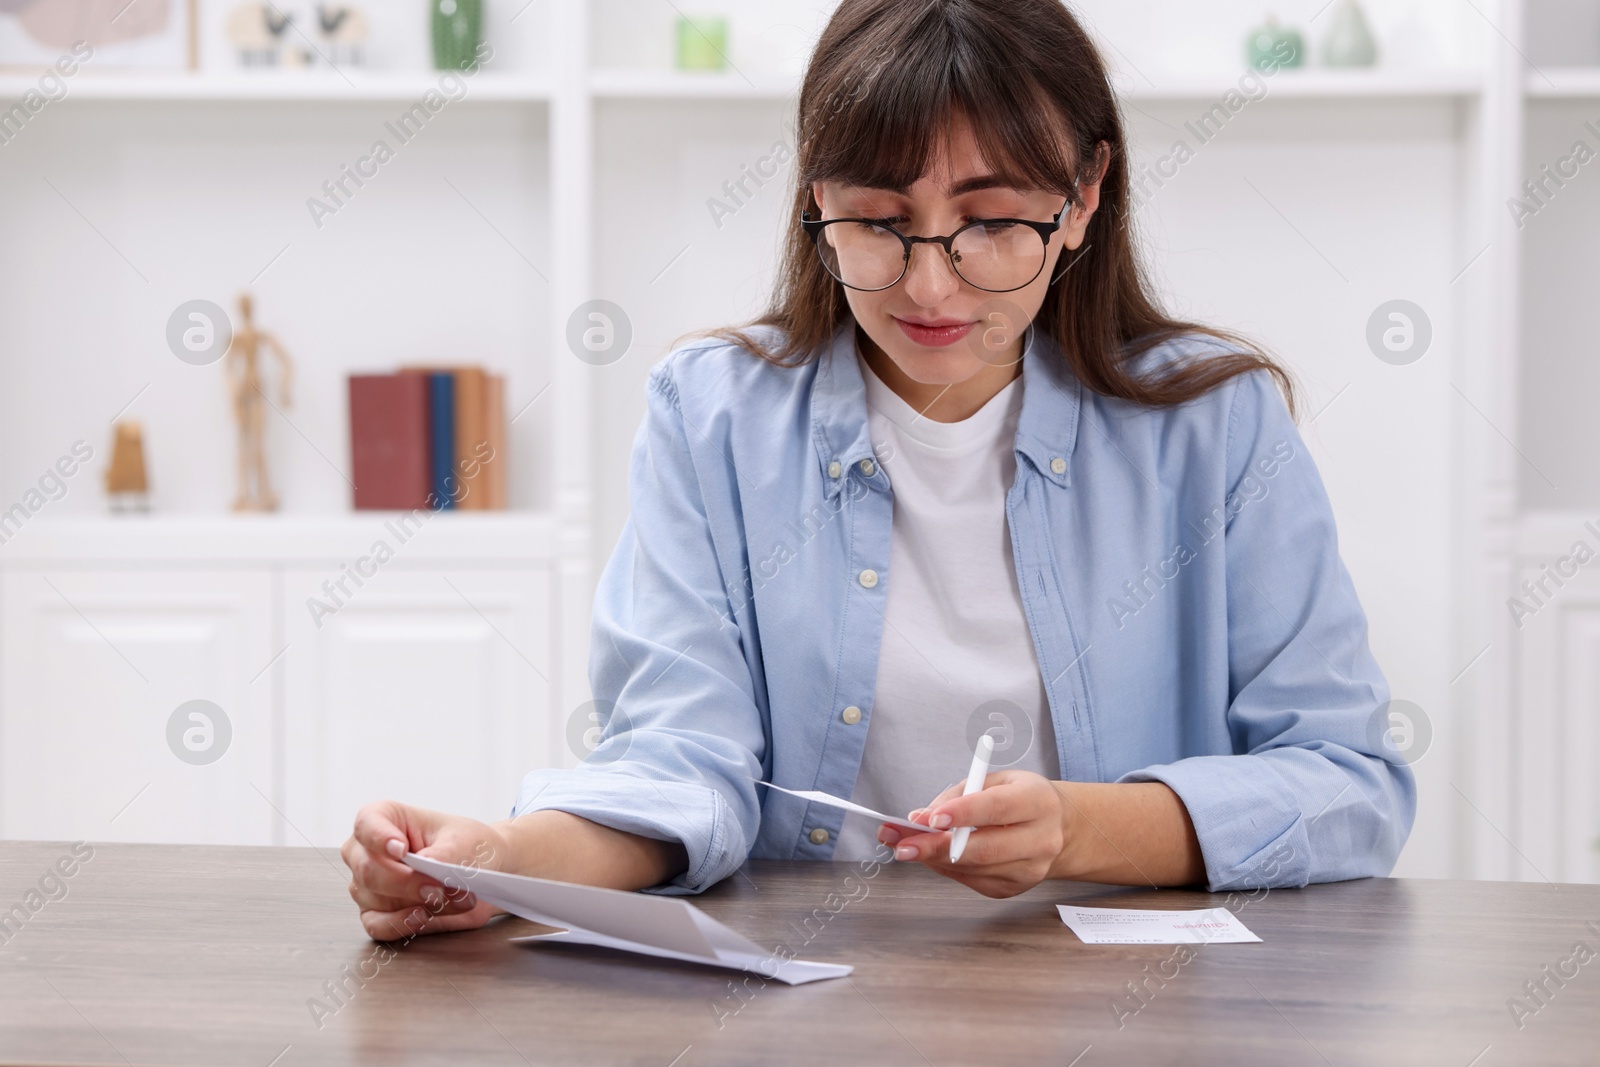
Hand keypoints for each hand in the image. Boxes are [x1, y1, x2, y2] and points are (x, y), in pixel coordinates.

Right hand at [341, 800, 508, 940]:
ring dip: (419, 903)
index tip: (401, 850)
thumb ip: (443, 854)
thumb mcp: (463, 841)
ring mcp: (367, 886)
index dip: (379, 837)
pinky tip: (424, 917)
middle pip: (368, 870)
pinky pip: (377, 925)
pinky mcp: (376, 914)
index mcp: (385, 819)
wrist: (481, 871)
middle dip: (406, 882)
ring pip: (378, 899)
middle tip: (440, 887)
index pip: (367, 824)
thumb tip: (425, 866)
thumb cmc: (466, 844)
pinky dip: (401, 924)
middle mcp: (367, 852)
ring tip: (456, 899)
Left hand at [876, 770, 1067, 897]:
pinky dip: (946, 867)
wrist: (1059, 828)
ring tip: (904, 846)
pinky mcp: (1014, 888)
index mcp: (1038, 802)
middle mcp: (1040, 840)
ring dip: (933, 859)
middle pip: (984, 849)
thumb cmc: (1021, 798)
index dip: (962, 814)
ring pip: (973, 869)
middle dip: (937, 848)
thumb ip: (958, 795)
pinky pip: (971, 880)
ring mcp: (1029, 870)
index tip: (930, 818)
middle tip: (903, 845)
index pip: (997, 809)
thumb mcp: (995, 780)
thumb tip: (920, 819)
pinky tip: (932, 855)